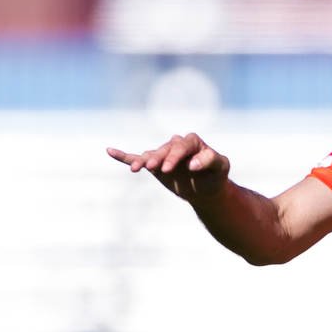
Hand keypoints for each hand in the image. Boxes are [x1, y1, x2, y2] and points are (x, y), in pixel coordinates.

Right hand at [106, 133, 230, 202]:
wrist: (206, 189)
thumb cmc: (216, 175)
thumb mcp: (221, 167)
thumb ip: (211, 160)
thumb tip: (192, 164)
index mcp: (192, 142)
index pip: (182, 146)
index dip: (176, 156)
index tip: (172, 168)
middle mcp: (175, 144)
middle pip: (164, 150)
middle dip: (158, 158)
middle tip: (153, 169)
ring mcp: (163, 154)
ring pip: (150, 155)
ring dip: (142, 161)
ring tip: (135, 169)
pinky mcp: (154, 164)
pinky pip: (137, 158)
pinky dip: (124, 155)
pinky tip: (109, 151)